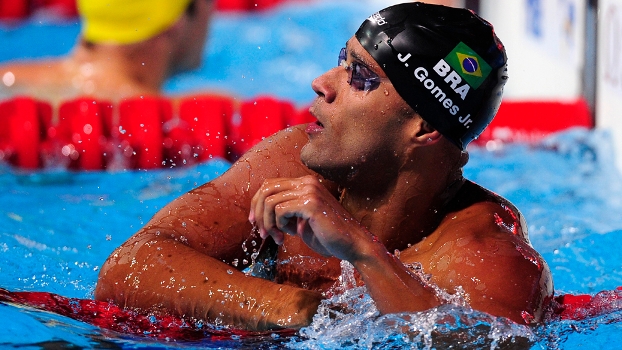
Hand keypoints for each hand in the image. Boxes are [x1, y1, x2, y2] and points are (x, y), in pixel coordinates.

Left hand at [248, 175, 372, 260]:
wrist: (351, 244)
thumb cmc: (326, 235)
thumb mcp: (300, 220)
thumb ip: (284, 212)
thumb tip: (259, 213)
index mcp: (305, 183)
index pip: (270, 184)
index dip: (257, 203)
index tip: (255, 222)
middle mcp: (307, 182)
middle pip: (266, 189)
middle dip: (259, 213)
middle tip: (262, 233)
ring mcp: (310, 191)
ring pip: (270, 201)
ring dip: (268, 223)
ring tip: (277, 238)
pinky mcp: (311, 204)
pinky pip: (280, 210)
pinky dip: (279, 225)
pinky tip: (288, 236)